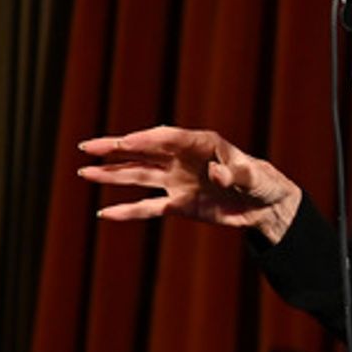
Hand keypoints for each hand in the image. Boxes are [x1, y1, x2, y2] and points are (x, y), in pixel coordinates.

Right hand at [76, 125, 300, 244]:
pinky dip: (127, 211)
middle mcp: (183, 159)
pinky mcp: (179, 205)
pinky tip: (104, 213)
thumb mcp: (254, 176)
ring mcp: (178, 181)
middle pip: (144, 152)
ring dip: (112, 175)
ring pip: (139, 176)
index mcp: (202, 143)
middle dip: (116, 149)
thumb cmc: (264, 182)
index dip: (146, 139)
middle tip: (87, 147)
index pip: (168, 137)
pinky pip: (148, 208)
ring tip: (84, 171)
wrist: (267, 206)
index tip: (125, 142)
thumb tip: (216, 175)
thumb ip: (234, 174)